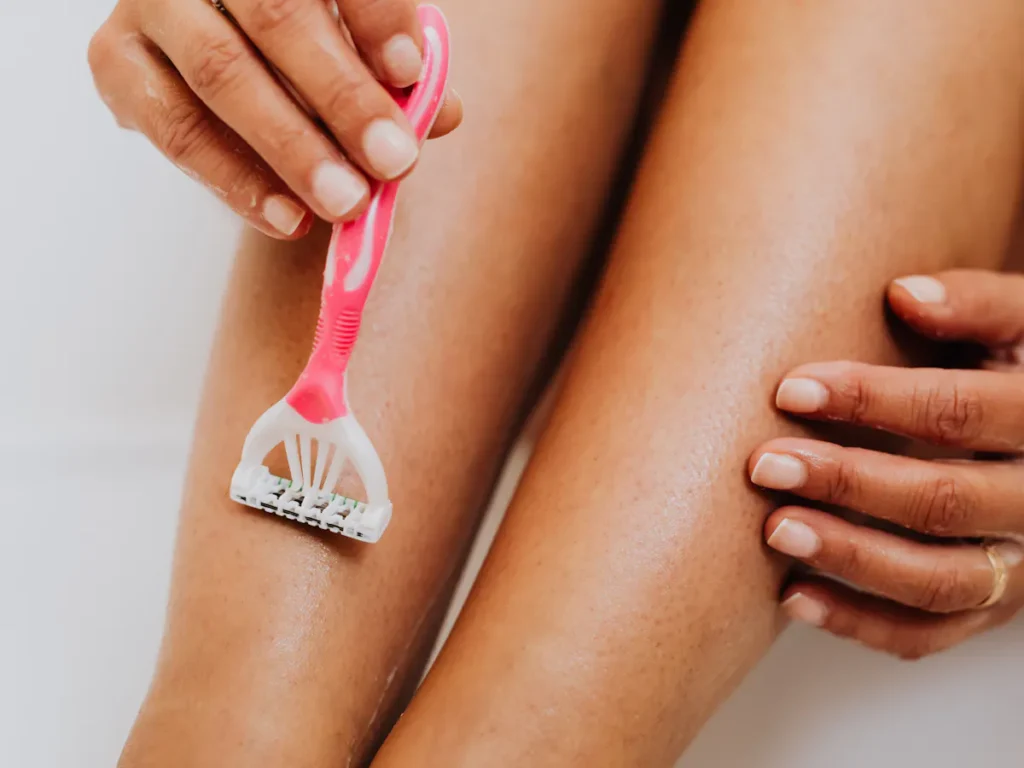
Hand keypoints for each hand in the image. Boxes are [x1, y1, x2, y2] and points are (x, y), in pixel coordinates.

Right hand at [88, 0, 461, 237]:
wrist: (224, 52)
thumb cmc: (305, 48)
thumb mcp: (356, 48)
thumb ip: (395, 72)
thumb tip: (442, 113)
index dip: (375, 16)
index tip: (411, 71)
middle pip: (277, 16)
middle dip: (343, 96)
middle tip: (394, 161)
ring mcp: (153, 3)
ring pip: (221, 72)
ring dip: (292, 147)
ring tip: (347, 203)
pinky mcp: (115, 60)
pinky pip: (175, 128)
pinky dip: (235, 180)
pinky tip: (287, 217)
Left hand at [749, 270, 1023, 658]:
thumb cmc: (1014, 366)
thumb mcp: (1021, 324)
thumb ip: (975, 306)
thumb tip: (902, 294)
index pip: (960, 412)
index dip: (874, 401)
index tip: (791, 390)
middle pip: (945, 501)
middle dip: (849, 482)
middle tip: (766, 463)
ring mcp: (1021, 564)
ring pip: (940, 580)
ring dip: (851, 558)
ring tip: (775, 529)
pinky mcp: (993, 606)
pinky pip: (930, 633)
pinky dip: (861, 624)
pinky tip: (793, 596)